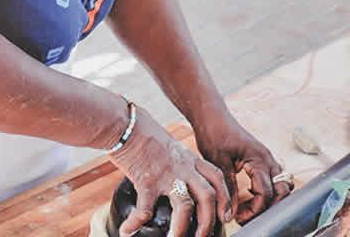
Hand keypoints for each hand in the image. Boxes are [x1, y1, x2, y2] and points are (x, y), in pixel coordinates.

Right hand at [109, 107, 230, 236]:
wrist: (124, 123)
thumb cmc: (142, 132)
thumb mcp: (169, 145)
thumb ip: (177, 161)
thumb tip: (177, 176)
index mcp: (189, 159)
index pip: (217, 178)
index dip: (225, 199)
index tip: (225, 216)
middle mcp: (183, 167)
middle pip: (208, 196)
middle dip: (209, 221)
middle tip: (204, 236)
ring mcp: (166, 175)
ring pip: (185, 206)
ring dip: (181, 228)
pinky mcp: (146, 181)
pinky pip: (145, 209)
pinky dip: (136, 223)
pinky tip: (128, 231)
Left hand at [193, 112, 291, 223]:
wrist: (210, 114)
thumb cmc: (213, 132)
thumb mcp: (217, 163)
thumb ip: (228, 189)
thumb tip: (230, 213)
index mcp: (259, 159)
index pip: (267, 193)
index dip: (255, 209)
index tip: (239, 217)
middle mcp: (267, 159)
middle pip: (282, 191)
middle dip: (269, 207)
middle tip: (247, 216)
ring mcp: (266, 158)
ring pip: (281, 185)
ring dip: (270, 199)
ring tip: (249, 207)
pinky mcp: (260, 158)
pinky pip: (273, 178)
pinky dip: (267, 190)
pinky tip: (249, 195)